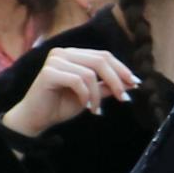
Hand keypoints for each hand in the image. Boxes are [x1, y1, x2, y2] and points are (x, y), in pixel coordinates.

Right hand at [3, 46, 140, 139]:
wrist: (38, 119)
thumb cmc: (61, 105)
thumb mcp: (91, 95)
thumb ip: (107, 86)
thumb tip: (132, 82)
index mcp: (74, 55)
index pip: (104, 56)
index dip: (122, 69)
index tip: (135, 84)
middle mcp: (63, 53)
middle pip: (100, 60)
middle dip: (116, 80)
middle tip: (124, 98)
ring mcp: (54, 61)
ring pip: (90, 73)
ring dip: (98, 94)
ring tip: (96, 108)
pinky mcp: (48, 72)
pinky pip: (77, 81)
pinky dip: (86, 95)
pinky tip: (86, 106)